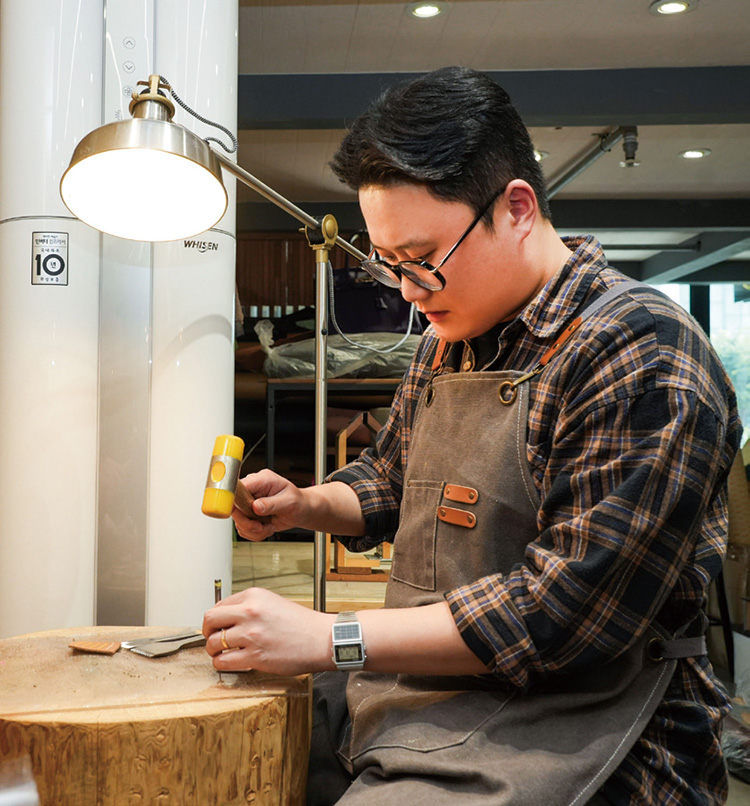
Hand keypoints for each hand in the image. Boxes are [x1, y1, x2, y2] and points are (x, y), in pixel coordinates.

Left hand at [202, 587, 334, 674]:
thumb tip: (226, 617)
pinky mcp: (254, 656)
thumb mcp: (272, 603)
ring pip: (214, 643)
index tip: (217, 626)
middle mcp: (250, 612)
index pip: (219, 605)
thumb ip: (249, 607)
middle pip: (209, 620)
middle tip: (213, 638)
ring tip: (222, 652)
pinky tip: (230, 662)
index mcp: (254, 596)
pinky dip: (221, 664)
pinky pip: (223, 661)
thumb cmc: (301, 624)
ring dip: (214, 650)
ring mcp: (251, 635)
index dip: (215, 619)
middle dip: (208, 632)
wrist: (321, 639)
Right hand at [231, 469, 306, 540]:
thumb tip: (256, 506)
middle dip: (247, 522)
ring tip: (268, 527)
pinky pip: (243, 528)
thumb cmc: (298, 502)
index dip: (235, 501)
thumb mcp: (289, 501)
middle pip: (234, 507)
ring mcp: (249, 503)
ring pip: (238, 521)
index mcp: (261, 479)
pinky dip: (254, 533)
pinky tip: (266, 528)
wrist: (301, 510)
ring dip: (253, 530)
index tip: (241, 514)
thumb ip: (272, 504)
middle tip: (260, 526)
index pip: (238, 487)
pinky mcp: (249, 514)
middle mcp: (252, 490)